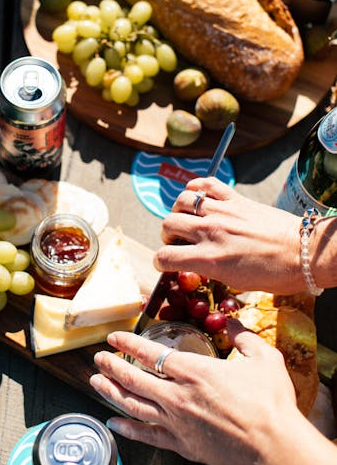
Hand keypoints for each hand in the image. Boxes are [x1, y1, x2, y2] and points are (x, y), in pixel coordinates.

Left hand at [90, 319, 301, 464]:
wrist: (276, 446)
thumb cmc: (270, 402)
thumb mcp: (261, 356)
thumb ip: (242, 335)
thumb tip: (232, 321)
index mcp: (193, 370)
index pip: (149, 353)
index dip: (127, 344)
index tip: (114, 337)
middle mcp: (177, 396)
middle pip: (133, 378)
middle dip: (112, 366)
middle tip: (98, 358)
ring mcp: (177, 423)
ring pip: (134, 406)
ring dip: (112, 392)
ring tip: (96, 383)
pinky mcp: (183, 445)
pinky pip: (147, 436)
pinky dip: (128, 429)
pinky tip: (114, 423)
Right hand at [155, 176, 301, 292]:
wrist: (303, 252)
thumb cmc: (275, 273)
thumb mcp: (235, 281)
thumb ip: (209, 268)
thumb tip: (194, 261)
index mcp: (209, 259)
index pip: (165, 256)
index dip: (160, 261)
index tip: (165, 262)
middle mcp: (210, 232)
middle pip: (168, 224)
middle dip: (168, 234)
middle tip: (179, 240)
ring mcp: (221, 212)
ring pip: (181, 201)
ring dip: (180, 211)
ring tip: (188, 218)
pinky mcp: (235, 198)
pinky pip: (206, 183)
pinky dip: (196, 186)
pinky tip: (198, 195)